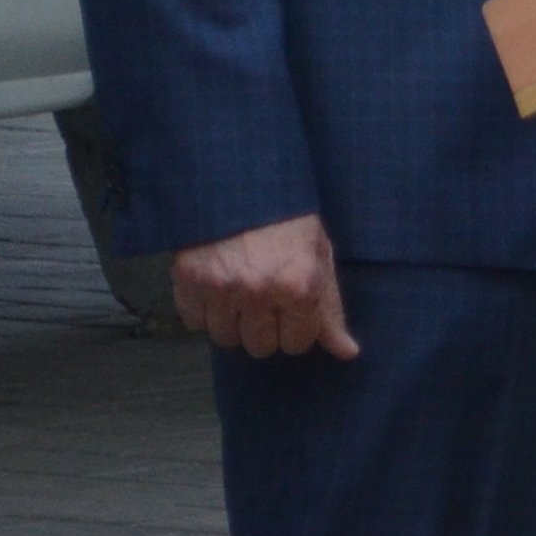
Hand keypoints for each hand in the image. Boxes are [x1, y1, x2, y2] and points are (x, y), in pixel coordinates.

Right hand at [173, 212, 358, 359]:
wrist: (241, 183)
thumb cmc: (287, 218)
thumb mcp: (319, 256)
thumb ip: (330, 308)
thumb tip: (347, 352)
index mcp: (298, 284)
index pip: (297, 343)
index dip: (296, 327)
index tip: (292, 308)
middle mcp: (259, 291)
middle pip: (260, 347)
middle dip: (265, 327)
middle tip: (265, 298)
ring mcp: (221, 288)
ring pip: (225, 338)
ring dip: (233, 321)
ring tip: (240, 291)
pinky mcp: (188, 281)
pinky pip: (194, 322)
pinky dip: (203, 311)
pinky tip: (216, 287)